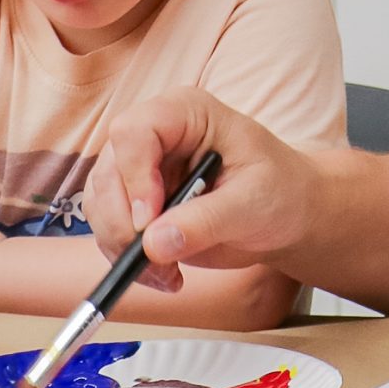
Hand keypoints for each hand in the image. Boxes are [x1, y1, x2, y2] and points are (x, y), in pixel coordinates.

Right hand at [84, 87, 318, 291]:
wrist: (287, 212)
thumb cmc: (280, 191)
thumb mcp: (253, 203)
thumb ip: (206, 220)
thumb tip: (155, 243)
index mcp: (186, 114)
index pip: (135, 130)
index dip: (134, 175)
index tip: (149, 220)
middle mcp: (155, 136)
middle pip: (108, 171)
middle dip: (122, 223)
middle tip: (152, 259)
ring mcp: (141, 169)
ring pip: (100, 204)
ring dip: (123, 247)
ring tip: (167, 274)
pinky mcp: (136, 203)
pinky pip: (109, 230)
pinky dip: (127, 258)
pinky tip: (164, 274)